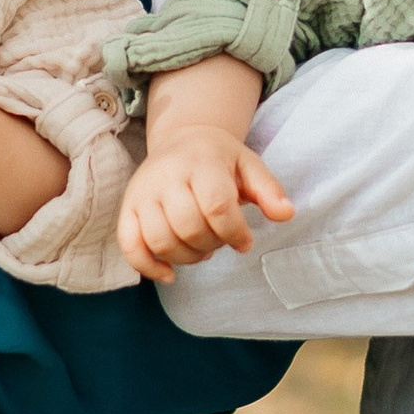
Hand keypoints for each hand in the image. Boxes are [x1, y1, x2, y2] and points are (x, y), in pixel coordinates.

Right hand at [119, 129, 292, 281]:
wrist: (182, 139)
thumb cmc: (220, 159)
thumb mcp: (249, 165)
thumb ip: (268, 190)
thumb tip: (286, 214)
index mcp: (201, 162)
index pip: (216, 205)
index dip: (234, 232)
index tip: (245, 242)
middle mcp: (167, 175)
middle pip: (188, 226)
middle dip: (211, 245)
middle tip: (221, 241)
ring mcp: (142, 192)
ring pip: (160, 239)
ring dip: (186, 257)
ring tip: (201, 249)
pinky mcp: (127, 208)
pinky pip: (129, 245)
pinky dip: (148, 267)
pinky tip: (170, 274)